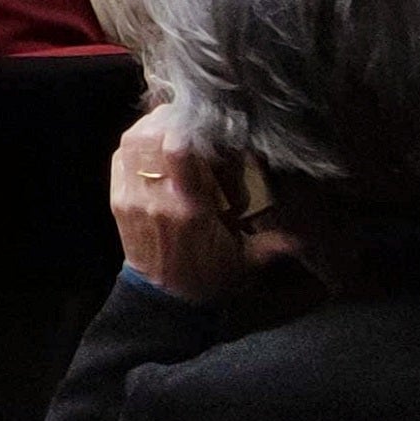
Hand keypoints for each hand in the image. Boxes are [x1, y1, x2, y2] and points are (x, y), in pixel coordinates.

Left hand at [111, 104, 257, 304]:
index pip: (179, 150)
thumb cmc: (208, 277)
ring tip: (177, 130)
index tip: (211, 122)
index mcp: (189, 210)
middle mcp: (156, 198)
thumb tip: (302, 238)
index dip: (191, 124)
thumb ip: (272, 244)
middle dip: (173, 119)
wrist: (163, 301)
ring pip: (133, 141)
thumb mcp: (244, 261)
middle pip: (152, 136)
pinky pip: (120, 156)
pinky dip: (137, 143)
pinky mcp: (117, 199)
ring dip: (154, 126)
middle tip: (195, 123)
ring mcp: (131, 198)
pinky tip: (156, 147)